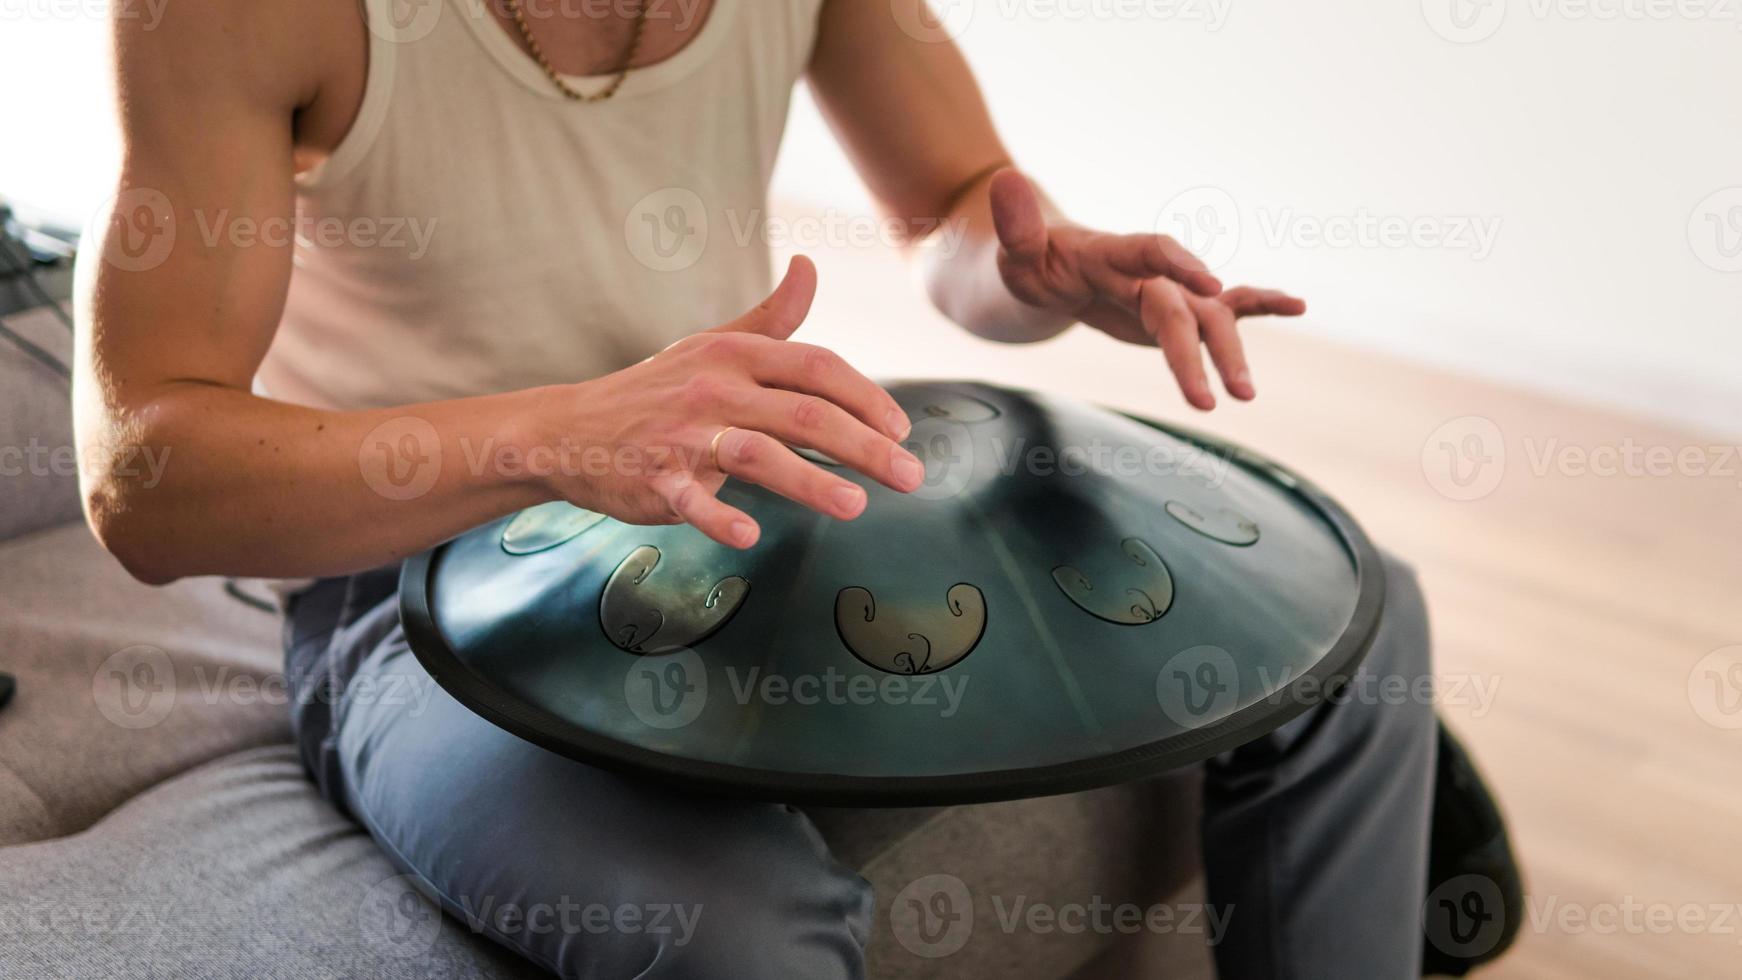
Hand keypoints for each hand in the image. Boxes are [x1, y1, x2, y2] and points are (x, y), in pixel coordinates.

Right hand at [544, 256, 924, 548]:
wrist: (569, 428)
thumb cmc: (656, 389)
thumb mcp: (714, 345)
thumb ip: (772, 317)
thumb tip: (810, 267)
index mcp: (736, 355)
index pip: (818, 368)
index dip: (867, 397)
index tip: (901, 430)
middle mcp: (715, 388)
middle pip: (804, 412)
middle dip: (865, 446)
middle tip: (912, 477)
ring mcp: (683, 434)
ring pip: (757, 453)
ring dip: (810, 480)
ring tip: (856, 506)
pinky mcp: (653, 477)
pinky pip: (689, 499)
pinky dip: (717, 516)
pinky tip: (749, 536)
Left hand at [988, 169, 1306, 409]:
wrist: (1048, 267)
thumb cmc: (1029, 262)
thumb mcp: (1013, 251)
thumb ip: (1015, 225)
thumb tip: (1005, 178)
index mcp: (1112, 253)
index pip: (1151, 253)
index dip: (1181, 264)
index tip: (1210, 284)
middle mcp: (1149, 270)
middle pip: (1184, 306)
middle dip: (1201, 349)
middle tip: (1214, 396)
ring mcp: (1169, 290)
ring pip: (1209, 319)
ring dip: (1229, 354)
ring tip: (1246, 396)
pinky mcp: (1179, 308)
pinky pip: (1225, 307)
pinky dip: (1261, 305)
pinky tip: (1298, 306)